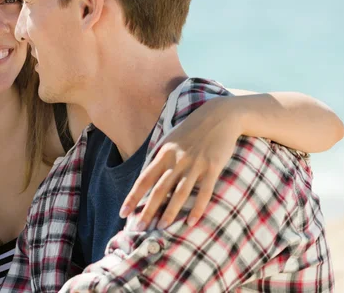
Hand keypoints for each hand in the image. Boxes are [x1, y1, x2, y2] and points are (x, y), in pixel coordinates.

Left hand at [120, 96, 242, 228]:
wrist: (220, 116)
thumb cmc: (193, 130)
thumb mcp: (171, 139)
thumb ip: (160, 157)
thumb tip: (146, 175)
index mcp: (164, 153)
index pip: (144, 179)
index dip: (133, 197)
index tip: (123, 213)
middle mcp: (177, 159)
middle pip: (159, 189)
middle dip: (147, 210)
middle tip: (139, 228)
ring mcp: (195, 164)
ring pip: (180, 193)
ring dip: (170, 212)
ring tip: (161, 228)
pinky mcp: (213, 167)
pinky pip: (204, 192)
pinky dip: (197, 208)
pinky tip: (191, 222)